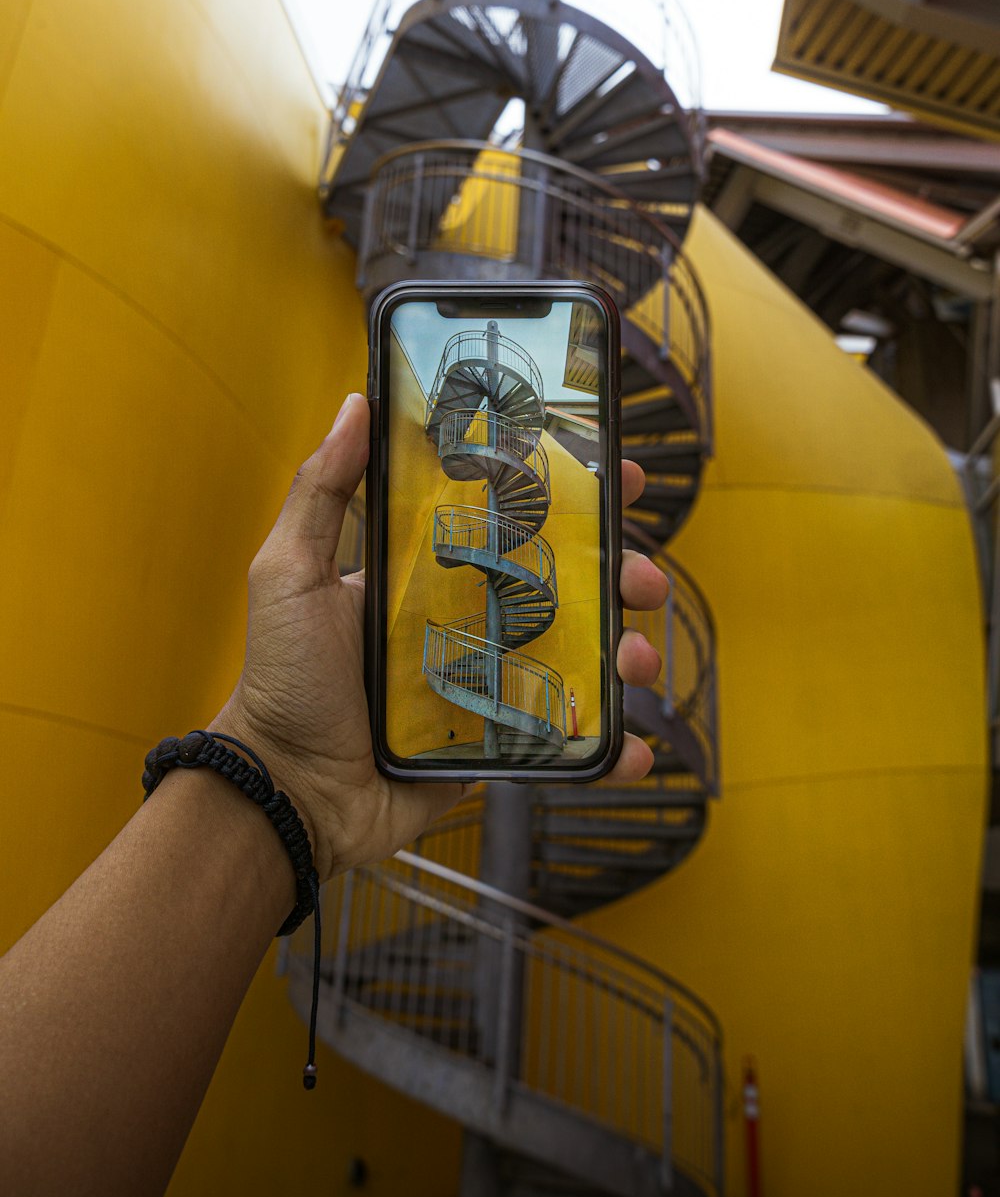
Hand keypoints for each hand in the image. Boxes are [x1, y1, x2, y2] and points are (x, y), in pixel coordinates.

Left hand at [217, 393, 665, 880]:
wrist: (289, 791)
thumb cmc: (283, 680)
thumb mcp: (290, 574)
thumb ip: (321, 492)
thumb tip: (355, 405)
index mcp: (434, 570)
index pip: (514, 516)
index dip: (571, 491)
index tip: (616, 470)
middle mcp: (473, 617)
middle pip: (569, 582)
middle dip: (622, 572)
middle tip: (639, 577)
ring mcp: (493, 681)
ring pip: (582, 655)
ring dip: (630, 652)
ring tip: (638, 660)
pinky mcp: (501, 742)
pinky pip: (566, 738)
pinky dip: (610, 748)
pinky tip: (631, 749)